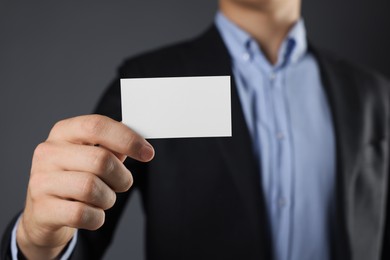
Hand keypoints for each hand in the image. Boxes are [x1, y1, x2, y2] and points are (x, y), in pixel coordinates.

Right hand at [16, 115, 153, 258]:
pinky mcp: (42, 209)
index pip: (97, 126)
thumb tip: (141, 146)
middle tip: (122, 184)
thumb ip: (113, 148)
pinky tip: (91, 213)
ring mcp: (41, 181)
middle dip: (121, 177)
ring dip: (108, 198)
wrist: (44, 213)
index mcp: (63, 132)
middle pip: (100, 160)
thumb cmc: (75, 178)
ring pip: (91, 188)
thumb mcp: (91, 157)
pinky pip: (82, 214)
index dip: (127, 139)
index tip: (148, 153)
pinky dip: (96, 217)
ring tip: (102, 199)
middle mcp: (48, 152)